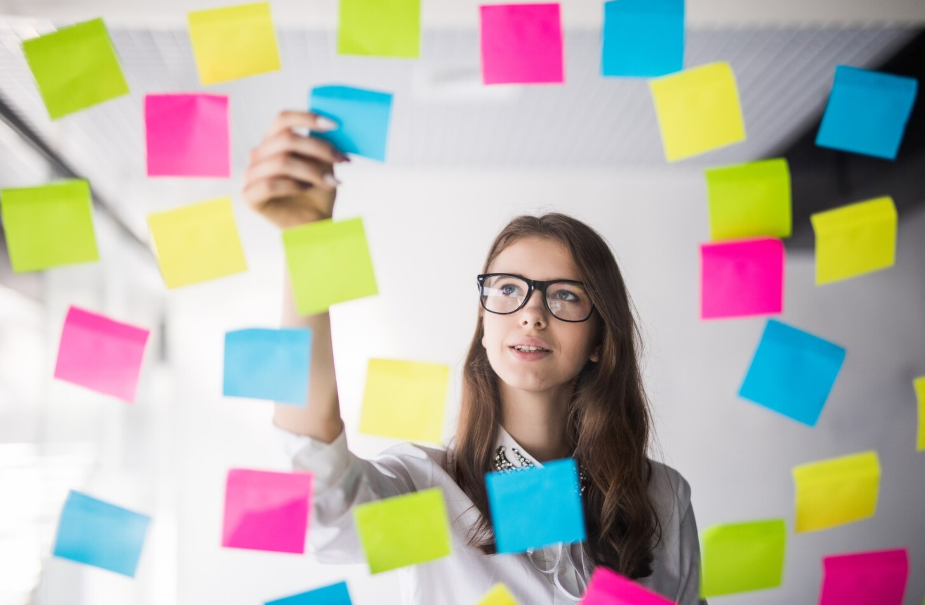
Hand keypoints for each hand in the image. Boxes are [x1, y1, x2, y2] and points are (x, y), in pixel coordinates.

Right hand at [243, 111, 349, 229]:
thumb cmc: (319, 194)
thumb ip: (321, 144)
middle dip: (319, 148)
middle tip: (342, 160)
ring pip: (281, 162)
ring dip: (311, 171)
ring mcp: (251, 175)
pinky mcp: (249, 196)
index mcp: (273, 142)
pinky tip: (307, 189)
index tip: (334, 125)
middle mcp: (259, 155)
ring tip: (331, 182)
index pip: (283, 119)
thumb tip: (331, 124)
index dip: (307, 118)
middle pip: (286, 140)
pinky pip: (270, 184)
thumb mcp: (324, 164)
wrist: (316, 225)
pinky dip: (294, 186)